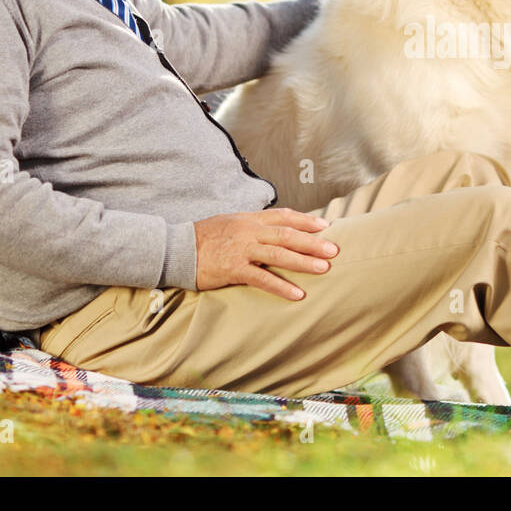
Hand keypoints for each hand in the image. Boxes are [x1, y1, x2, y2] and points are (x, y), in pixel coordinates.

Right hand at [193, 207, 338, 296]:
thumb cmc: (204, 237)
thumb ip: (253, 225)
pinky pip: (262, 278)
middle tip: (334, 249)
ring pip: (279, 254)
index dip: (306, 220)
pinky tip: (297, 294)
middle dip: (313, 242)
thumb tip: (275, 228)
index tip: (325, 225)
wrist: (176, 249)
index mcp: (249, 219)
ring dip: (303, 262)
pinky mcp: (233, 269)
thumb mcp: (230, 222)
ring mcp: (242, 249)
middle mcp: (249, 231)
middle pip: (287, 235)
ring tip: (324, 269)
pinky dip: (281, 286)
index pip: (283, 216)